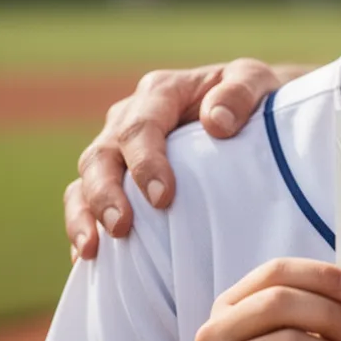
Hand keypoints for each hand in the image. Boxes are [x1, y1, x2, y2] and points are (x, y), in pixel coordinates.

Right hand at [66, 59, 282, 260]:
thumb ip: (241, 92)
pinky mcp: (116, 176)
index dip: (146, 163)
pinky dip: (82, 226)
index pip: (141, 127)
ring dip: (84, 215)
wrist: (253, 111)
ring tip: (92, 250)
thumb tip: (217, 122)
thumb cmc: (255, 97)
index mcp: (161, 92)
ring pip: (85, 179)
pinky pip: (84, 200)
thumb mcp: (257, 81)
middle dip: (106, 193)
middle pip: (101, 155)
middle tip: (121, 228)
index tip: (162, 198)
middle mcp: (129, 118)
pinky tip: (90, 259)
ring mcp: (117, 148)